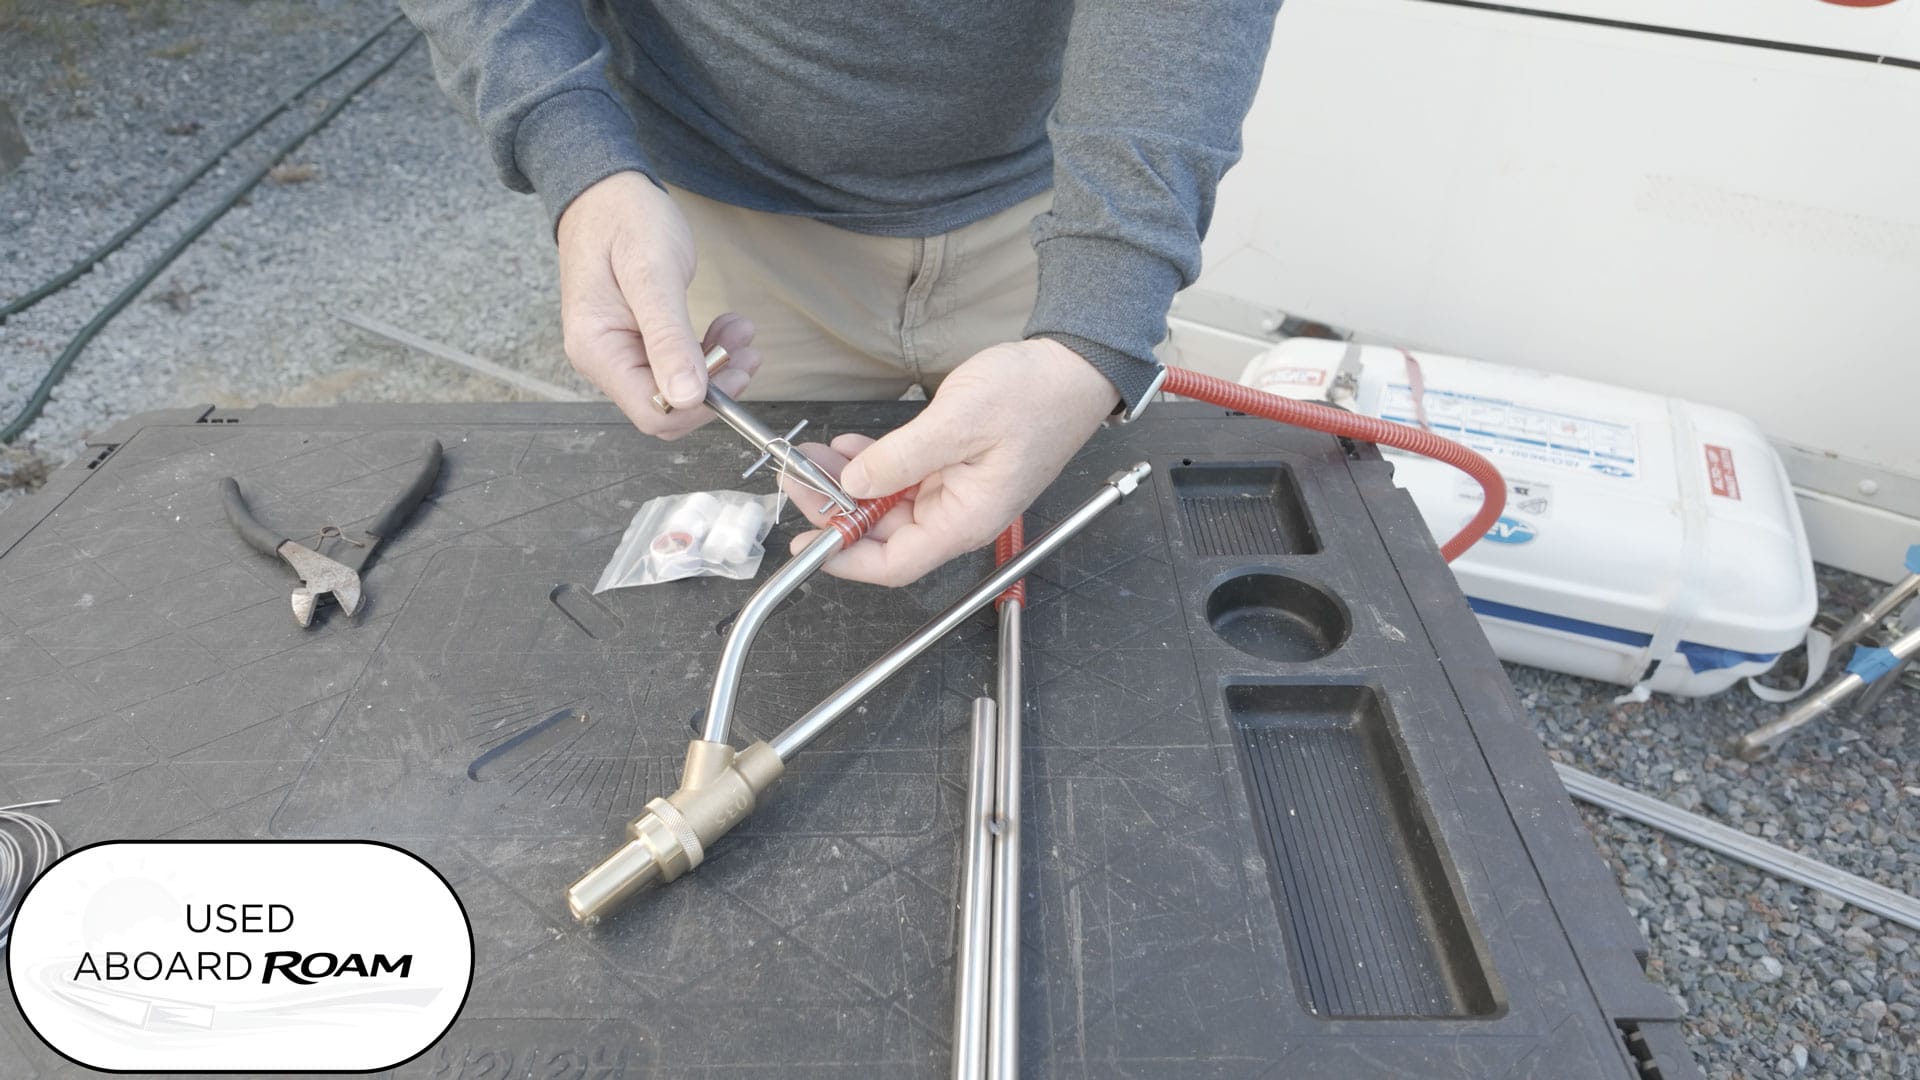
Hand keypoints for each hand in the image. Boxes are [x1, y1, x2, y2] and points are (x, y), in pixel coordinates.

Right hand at [556, 171, 759, 438]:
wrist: (606, 191)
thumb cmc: (624, 220)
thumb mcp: (653, 274)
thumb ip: (668, 337)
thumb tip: (685, 396)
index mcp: (597, 350)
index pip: (652, 413)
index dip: (699, 405)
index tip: (734, 370)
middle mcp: (603, 360)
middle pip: (667, 406)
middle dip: (714, 384)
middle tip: (747, 348)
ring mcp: (619, 352)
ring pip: (678, 387)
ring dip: (717, 365)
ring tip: (741, 330)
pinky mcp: (637, 342)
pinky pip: (677, 365)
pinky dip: (707, 351)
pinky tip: (726, 328)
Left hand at [780, 339, 1119, 585]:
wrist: (1073, 369)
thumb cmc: (1035, 396)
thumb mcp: (959, 423)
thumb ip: (901, 457)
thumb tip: (854, 485)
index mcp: (966, 520)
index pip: (895, 564)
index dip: (844, 559)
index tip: (806, 544)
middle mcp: (959, 514)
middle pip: (883, 534)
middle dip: (836, 510)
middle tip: (798, 478)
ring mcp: (956, 492)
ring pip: (888, 503)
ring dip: (849, 484)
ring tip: (813, 458)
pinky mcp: (954, 468)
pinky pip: (904, 478)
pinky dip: (873, 465)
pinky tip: (849, 448)